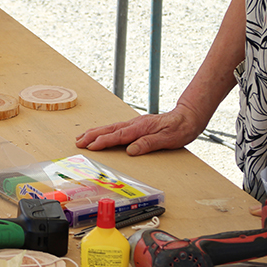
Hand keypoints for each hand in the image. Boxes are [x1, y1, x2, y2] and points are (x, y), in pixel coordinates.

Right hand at [75, 104, 205, 155]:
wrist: (188, 116)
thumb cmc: (180, 128)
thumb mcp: (168, 139)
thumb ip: (148, 144)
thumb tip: (130, 150)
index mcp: (141, 127)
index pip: (118, 136)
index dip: (103, 141)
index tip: (91, 146)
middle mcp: (135, 124)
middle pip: (109, 130)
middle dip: (92, 135)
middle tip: (78, 142)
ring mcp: (134, 123)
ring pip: (110, 128)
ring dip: (95, 132)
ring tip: (82, 137)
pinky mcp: (136, 125)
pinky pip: (115, 128)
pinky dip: (104, 131)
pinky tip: (99, 133)